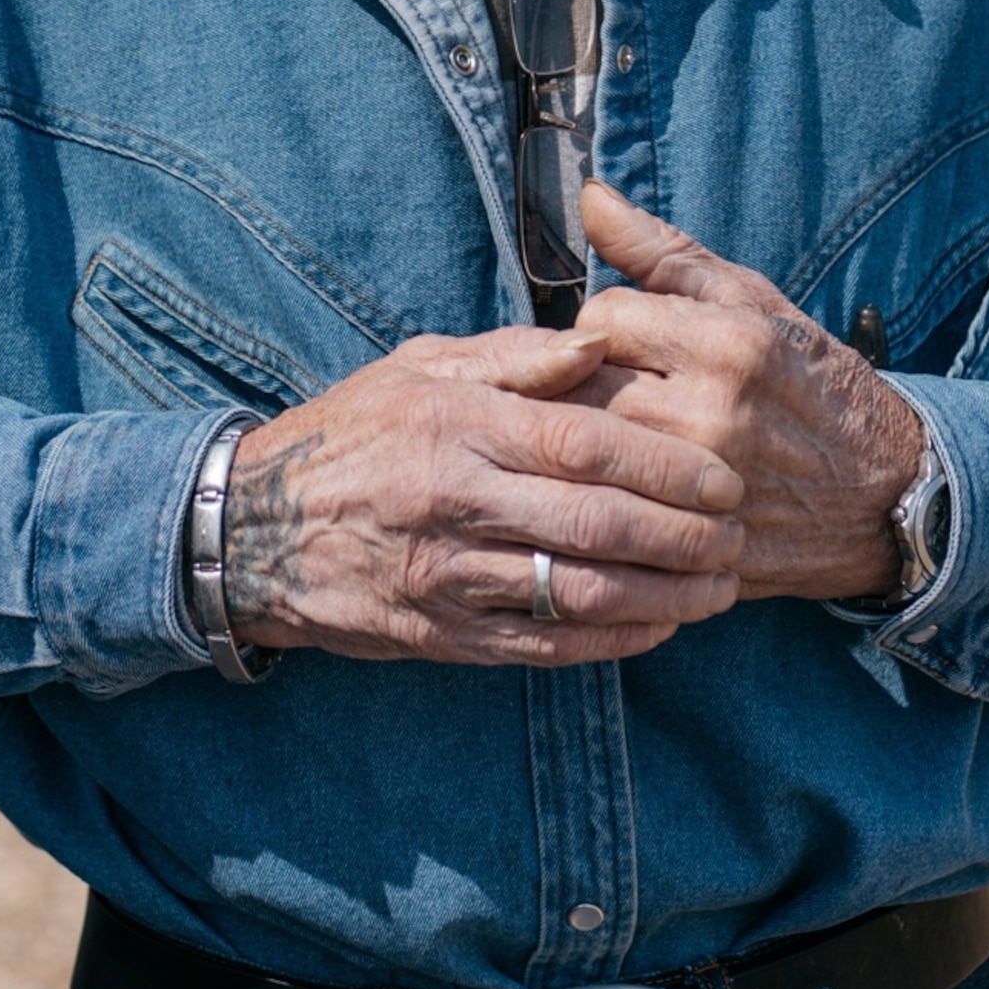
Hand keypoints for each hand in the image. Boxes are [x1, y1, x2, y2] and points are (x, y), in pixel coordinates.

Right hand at [223, 325, 744, 666]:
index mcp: (456, 425)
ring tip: (718, 587)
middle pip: (596, 523)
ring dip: (664, 596)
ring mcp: (446, 577)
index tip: (723, 476)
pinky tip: (657, 627)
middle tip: (738, 534)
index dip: (667, 464)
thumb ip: (516, 357)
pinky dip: (610, 641)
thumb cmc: (353, 433)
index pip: (585, 444)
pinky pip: (542, 647)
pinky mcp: (439, 636)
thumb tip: (603, 341)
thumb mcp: (421, 367)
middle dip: (685, 534)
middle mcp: (454, 502)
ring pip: (579, 594)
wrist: (250, 529)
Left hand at [573, 183, 925, 602]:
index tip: (626, 338)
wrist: (889, 490)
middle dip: (582, 383)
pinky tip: (632, 490)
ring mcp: (704, 490)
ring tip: (617, 435)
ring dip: (590, 443)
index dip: (603, 324)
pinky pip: (615, 517)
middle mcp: (712, 416)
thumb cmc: (811, 379)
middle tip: (611, 386)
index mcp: (727, 344)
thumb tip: (590, 195)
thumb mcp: (752, 301)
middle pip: (581, 391)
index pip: (600, 318)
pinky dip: (612, 500)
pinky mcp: (699, 544)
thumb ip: (663, 252)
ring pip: (590, 457)